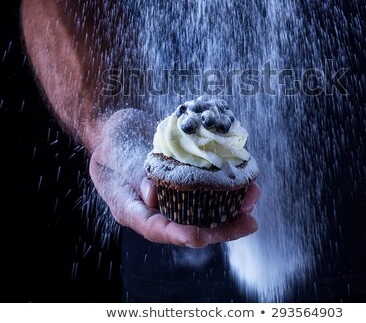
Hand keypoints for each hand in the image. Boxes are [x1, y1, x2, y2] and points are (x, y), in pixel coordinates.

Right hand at [89, 109, 259, 247]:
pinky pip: (205, 191)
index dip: (177, 234)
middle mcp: (153, 208)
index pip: (154, 227)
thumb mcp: (115, 152)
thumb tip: (153, 198)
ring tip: (253, 198)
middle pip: (187, 226)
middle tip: (248, 222)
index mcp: (131, 207)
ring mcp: (169, 196)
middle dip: (220, 228)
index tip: (200, 237)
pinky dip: (224, 188)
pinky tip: (244, 182)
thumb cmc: (112, 140)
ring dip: (229, 208)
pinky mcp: (182, 182)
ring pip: (201, 211)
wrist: (117, 128)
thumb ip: (133, 174)